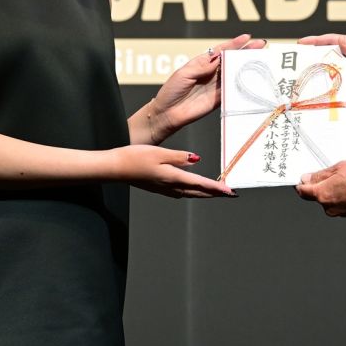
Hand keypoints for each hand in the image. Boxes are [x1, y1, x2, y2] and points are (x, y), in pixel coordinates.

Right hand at [115, 144, 235, 197]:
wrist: (114, 168)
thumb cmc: (134, 158)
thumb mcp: (159, 152)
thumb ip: (179, 157)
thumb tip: (196, 160)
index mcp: (173, 177)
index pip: (201, 184)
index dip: (217, 188)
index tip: (230, 191)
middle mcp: (170, 187)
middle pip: (198, 192)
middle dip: (215, 193)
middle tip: (229, 194)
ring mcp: (164, 189)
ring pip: (190, 193)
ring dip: (204, 193)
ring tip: (217, 192)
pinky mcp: (158, 188)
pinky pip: (181, 192)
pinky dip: (192, 191)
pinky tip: (192, 189)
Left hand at [150, 34, 266, 139]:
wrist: (167, 113)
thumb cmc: (172, 90)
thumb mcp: (184, 73)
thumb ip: (201, 66)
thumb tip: (218, 59)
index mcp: (203, 63)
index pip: (221, 50)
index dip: (235, 44)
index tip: (247, 37)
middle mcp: (212, 73)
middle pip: (233, 60)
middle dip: (247, 52)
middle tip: (261, 44)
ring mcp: (217, 86)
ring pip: (236, 74)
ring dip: (248, 67)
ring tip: (262, 59)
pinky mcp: (220, 99)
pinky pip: (233, 90)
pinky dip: (243, 85)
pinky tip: (254, 79)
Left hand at [296, 154, 345, 215]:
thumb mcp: (339, 168)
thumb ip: (321, 175)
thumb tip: (307, 179)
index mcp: (323, 195)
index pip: (302, 191)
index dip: (302, 183)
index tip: (304, 177)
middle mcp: (328, 206)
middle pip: (317, 194)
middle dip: (323, 182)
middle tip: (334, 170)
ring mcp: (339, 211)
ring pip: (330, 196)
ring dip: (336, 185)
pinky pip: (340, 200)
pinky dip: (343, 191)